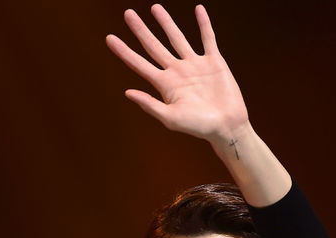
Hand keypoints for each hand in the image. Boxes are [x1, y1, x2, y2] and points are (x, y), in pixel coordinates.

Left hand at [106, 4, 249, 145]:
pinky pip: (207, 39)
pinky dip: (204, 24)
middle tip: (128, 14)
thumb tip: (128, 92)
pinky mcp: (214, 62)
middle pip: (154, 46)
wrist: (226, 126)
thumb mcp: (171, 119)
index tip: (109, 38)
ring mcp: (195, 65)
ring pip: (177, 38)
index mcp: (165, 85)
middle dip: (140, 30)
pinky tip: (198, 9)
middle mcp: (177, 72)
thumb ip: (150, 104)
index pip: (139, 64)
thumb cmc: (198, 127)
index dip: (124, 51)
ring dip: (166, 23)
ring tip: (155, 8)